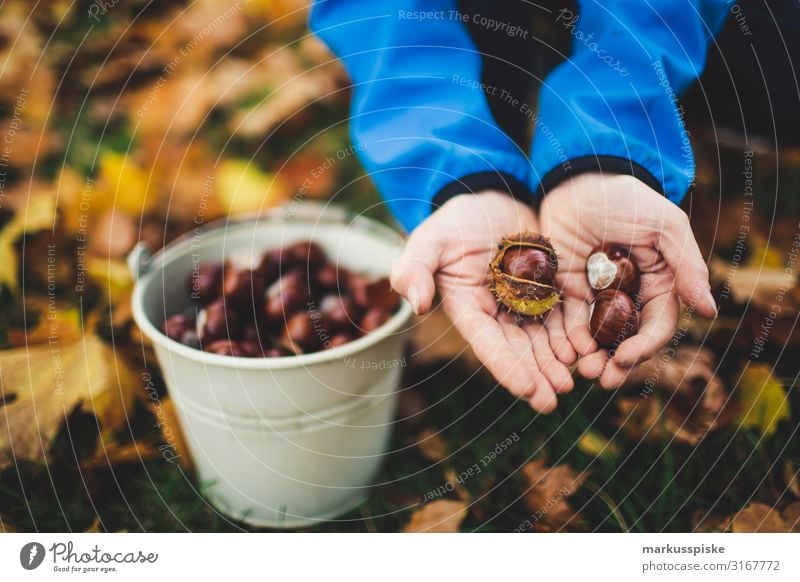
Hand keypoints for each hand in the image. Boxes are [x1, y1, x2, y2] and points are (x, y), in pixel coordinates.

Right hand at [390, 190, 574, 412]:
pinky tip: (587, 350)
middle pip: (518, 350)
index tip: (527, 391)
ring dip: (556, 363)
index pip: (487, 344)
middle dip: (536, 376)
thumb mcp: (430, 239)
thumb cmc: (455, 220)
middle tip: (554, 400)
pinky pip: (563, 315)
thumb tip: (415, 303)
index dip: (507, 368)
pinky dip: (574, 334)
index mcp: (469, 308)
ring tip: (573, 382)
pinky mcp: (548, 288)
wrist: (490, 196)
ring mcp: (525, 303)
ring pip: (543, 339)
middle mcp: (497, 313)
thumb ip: (416, 268)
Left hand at [539, 172, 716, 387]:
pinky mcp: (568, 292)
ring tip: (582, 373)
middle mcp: (630, 296)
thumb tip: (708, 311)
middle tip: (601, 379)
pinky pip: (569, 323)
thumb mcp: (663, 226)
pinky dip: (568, 341)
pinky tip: (563, 353)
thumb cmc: (626, 199)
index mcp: (659, 284)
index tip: (626, 359)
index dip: (645, 347)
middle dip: (617, 363)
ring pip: (598, 338)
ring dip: (592, 359)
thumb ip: (687, 266)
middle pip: (627, 340)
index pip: (657, 326)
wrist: (576, 180)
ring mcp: (597, 296)